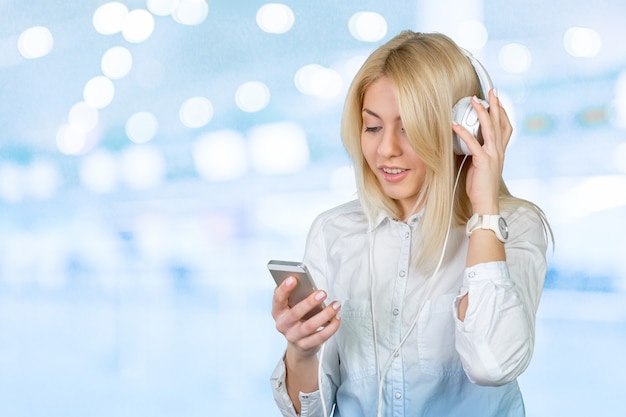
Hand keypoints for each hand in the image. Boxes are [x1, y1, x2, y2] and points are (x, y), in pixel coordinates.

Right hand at [271, 275, 340, 359]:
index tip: (293, 278)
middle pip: (295, 313)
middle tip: (322, 293)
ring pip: (310, 326)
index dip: (284, 289)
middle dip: (309, 302)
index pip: (277, 299)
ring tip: (336, 305)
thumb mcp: (291, 307)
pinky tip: (337, 317)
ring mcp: (293, 337)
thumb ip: (295, 295)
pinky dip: (331, 326)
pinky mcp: (305, 345)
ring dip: (326, 314)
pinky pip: (321, 336)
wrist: (298, 344)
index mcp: (278, 312)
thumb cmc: (296, 319)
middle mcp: (283, 325)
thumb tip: (305, 283)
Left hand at [452, 88, 511, 213]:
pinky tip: (455, 125)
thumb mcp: (481, 166)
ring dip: (482, 113)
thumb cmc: (481, 187)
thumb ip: (478, 153)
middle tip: (492, 90)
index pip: (506, 128)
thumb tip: (468, 143)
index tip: (497, 100)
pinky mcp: (483, 162)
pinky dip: (464, 133)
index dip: (502, 113)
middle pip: (500, 123)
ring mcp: (493, 156)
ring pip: (490, 129)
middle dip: (496, 105)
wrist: (486, 204)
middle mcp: (499, 151)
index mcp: (500, 152)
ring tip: (474, 101)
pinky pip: (474, 143)